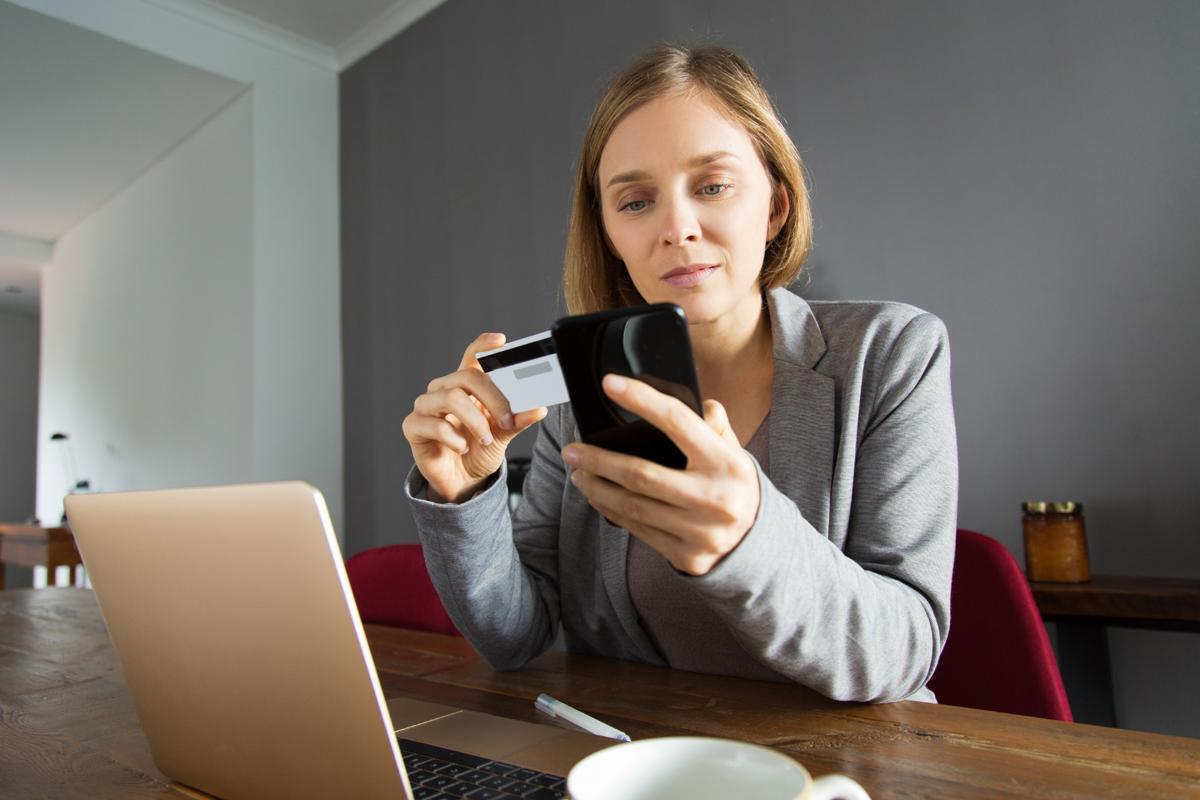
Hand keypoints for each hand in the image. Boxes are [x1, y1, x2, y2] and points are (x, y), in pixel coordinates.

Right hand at [403, 332, 546, 502]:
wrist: (463, 481)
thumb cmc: (480, 450)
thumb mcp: (503, 434)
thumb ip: (517, 420)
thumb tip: (539, 408)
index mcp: (466, 385)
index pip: (472, 356)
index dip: (483, 345)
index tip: (501, 341)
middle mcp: (444, 389)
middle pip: (467, 377)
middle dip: (493, 398)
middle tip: (507, 420)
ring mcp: (426, 406)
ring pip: (451, 397)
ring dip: (475, 420)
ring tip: (486, 439)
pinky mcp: (413, 426)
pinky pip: (434, 423)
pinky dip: (455, 438)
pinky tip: (463, 448)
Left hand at [563, 374, 759, 575]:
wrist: (758, 542)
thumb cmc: (735, 486)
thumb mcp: (734, 451)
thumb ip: (714, 426)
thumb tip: (697, 401)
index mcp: (726, 463)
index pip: (678, 422)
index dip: (642, 400)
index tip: (611, 385)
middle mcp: (713, 498)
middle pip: (641, 474)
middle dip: (598, 460)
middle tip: (572, 449)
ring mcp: (699, 531)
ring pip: (633, 506)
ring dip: (597, 487)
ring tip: (578, 472)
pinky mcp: (685, 555)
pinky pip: (638, 529)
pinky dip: (612, 510)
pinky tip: (598, 496)